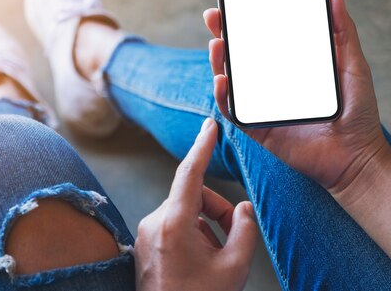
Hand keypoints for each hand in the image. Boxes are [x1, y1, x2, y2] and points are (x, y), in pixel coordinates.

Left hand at [135, 118, 258, 290]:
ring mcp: (147, 234)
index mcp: (174, 223)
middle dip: (218, 209)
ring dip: (206, 224)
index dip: (203, 146)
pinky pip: (174, 224)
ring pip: (185, 211)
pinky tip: (201, 260)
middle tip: (235, 233)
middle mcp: (155, 223)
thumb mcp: (235, 266)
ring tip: (218, 255)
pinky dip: (193, 233)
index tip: (210, 124)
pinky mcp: (146, 243)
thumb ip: (245, 229)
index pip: (189, 172)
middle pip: (193, 196)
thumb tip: (245, 207)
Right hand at [203, 0, 387, 190]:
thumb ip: (343, 32)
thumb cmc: (358, 113)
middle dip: (222, 36)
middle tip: (214, 17)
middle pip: (239, 58)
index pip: (262, 39)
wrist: (358, 157)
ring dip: (219, 63)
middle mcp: (272, 85)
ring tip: (218, 45)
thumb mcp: (353, 65)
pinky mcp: (259, 129)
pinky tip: (223, 81)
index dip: (245, 21)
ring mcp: (264, 107)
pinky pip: (235, 113)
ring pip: (231, 82)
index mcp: (290, 67)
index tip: (234, 2)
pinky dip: (224, 97)